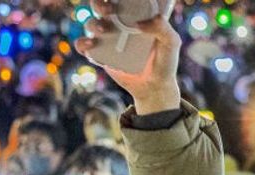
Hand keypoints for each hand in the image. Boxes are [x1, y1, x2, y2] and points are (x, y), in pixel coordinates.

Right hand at [75, 0, 181, 114]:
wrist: (155, 86)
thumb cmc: (165, 61)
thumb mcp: (171, 42)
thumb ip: (162, 28)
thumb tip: (139, 23)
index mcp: (134, 15)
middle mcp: (118, 24)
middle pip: (100, 6)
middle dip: (100, 3)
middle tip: (109, 9)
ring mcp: (106, 38)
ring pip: (91, 23)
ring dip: (94, 23)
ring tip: (104, 30)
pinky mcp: (98, 54)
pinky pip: (83, 45)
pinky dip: (83, 42)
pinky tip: (92, 43)